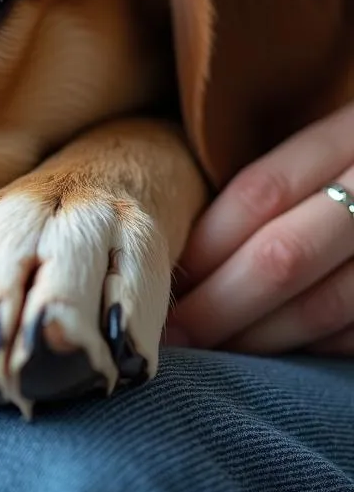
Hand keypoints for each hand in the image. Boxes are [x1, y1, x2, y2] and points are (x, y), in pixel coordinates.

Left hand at [166, 100, 353, 354]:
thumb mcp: (343, 136)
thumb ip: (288, 177)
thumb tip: (191, 245)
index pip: (261, 191)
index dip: (204, 241)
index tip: (157, 275)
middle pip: (283, 255)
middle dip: (215, 304)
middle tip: (166, 337)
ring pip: (326, 306)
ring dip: (257, 339)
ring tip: (207, 353)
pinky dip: (315, 347)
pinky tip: (274, 355)